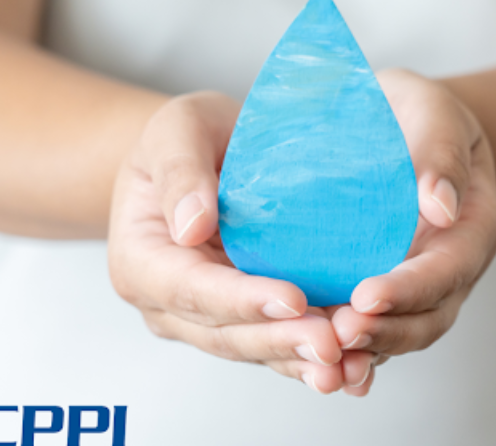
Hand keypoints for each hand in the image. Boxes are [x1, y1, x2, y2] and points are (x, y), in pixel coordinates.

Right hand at [107, 91, 346, 392]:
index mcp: (141, 261)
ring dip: (302, 360)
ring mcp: (204, 318)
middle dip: (281, 341)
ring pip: (254, 348)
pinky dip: (311, 357)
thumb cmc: (185, 137)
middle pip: (225, 333)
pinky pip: (276, 344)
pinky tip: (354, 366)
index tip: (294, 300)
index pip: (191, 289)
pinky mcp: (242, 320)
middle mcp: (167, 303)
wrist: (200, 153)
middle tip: (334, 345)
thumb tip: (192, 226)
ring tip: (349, 366)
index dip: (243, 300)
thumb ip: (180, 173)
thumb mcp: (176, 130)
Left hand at [330, 69, 495, 396]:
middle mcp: (451, 267)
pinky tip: (316, 364)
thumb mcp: (434, 109)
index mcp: (473, 227)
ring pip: (399, 334)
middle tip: (338, 334)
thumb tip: (441, 207)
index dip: (410, 289)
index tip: (367, 296)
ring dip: (365, 351)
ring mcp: (418, 286)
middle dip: (385, 332)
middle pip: (428, 317)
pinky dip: (350, 351)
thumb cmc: (418, 112)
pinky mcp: (383, 291)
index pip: (448, 269)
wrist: (403, 125)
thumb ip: (441, 150)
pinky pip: (372, 328)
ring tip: (324, 357)